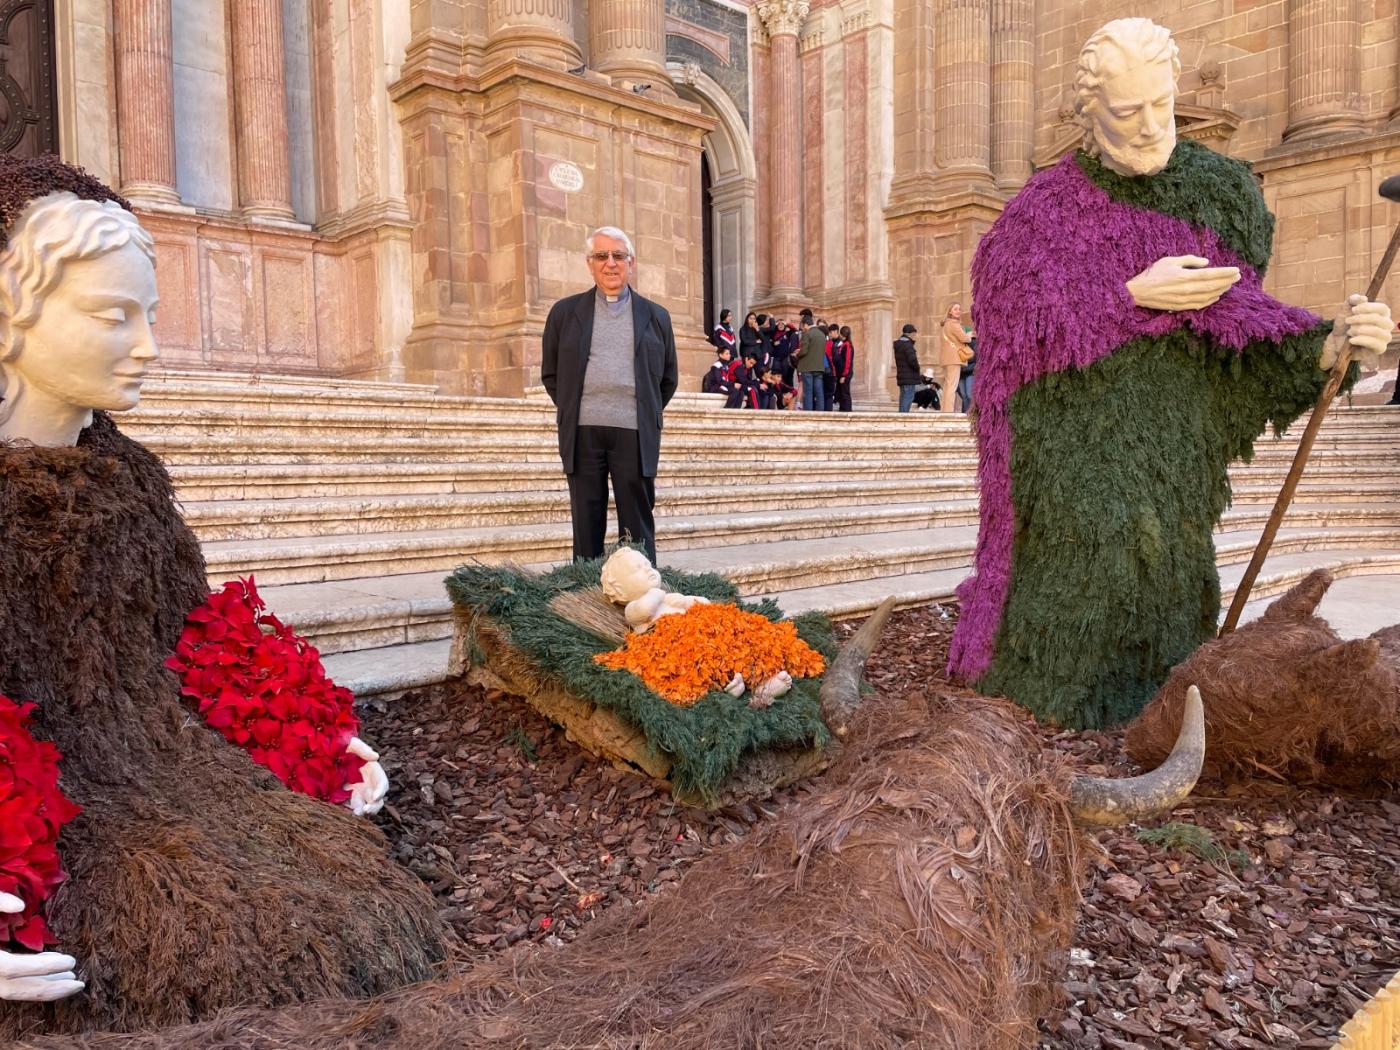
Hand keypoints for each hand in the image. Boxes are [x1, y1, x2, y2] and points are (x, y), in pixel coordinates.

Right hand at [0, 893, 82, 1001]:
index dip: (41, 967)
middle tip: (80, 982)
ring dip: (43, 990)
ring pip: (13, 993)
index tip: (71, 960)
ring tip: (72, 982)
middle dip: (49, 989)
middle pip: (16, 990)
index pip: (13, 968)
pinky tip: (52, 976)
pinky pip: (9, 987)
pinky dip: (31, 985)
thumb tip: (20, 905)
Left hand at [343, 737, 388, 816]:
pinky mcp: (343, 798)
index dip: (381, 790)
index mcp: (372, 771)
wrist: (321, 751)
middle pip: (376, 799)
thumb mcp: (351, 743)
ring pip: (364, 806)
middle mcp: (366, 783)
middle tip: (366, 810)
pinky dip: (348, 812)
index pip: (382, 783)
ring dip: (362, 812)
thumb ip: (362, 749)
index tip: (375, 797)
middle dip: (374, 806)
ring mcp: (355, 792)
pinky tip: (343, 813)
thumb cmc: (339, 744)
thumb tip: (376, 756)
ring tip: (355, 814)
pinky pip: (349, 808)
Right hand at [1126, 255, 1240, 310]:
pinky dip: (1210, 301)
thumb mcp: (1169, 260)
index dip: (1225, 273)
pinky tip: (1216, 296)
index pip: (1210, 274)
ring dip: (1221, 291)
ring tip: (1229, 285)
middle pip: (1212, 286)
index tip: (1236, 270)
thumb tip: (1206, 263)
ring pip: (1208, 297)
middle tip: (1237, 277)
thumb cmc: (1152, 273)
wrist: (1137, 292)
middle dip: (1227, 281)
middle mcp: (1186, 289)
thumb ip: (1189, 260)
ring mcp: (1183, 300)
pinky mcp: (1180, 307)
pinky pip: (1199, 305)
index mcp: (1184, 276)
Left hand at [1320, 294, 1392, 370]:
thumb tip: (1362, 298)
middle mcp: (1387, 325)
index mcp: (1382, 314)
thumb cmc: (1345, 325)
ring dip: (1359, 330)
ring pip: (1377, 331)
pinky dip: (1361, 340)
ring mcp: (1385, 337)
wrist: (1336, 341)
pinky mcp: (1380, 349)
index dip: (1368, 308)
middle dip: (1360, 319)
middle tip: (1348, 321)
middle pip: (1379, 319)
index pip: (1383, 308)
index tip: (1353, 309)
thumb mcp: (1346, 309)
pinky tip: (1351, 340)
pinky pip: (1375, 344)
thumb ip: (1353, 300)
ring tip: (1349, 331)